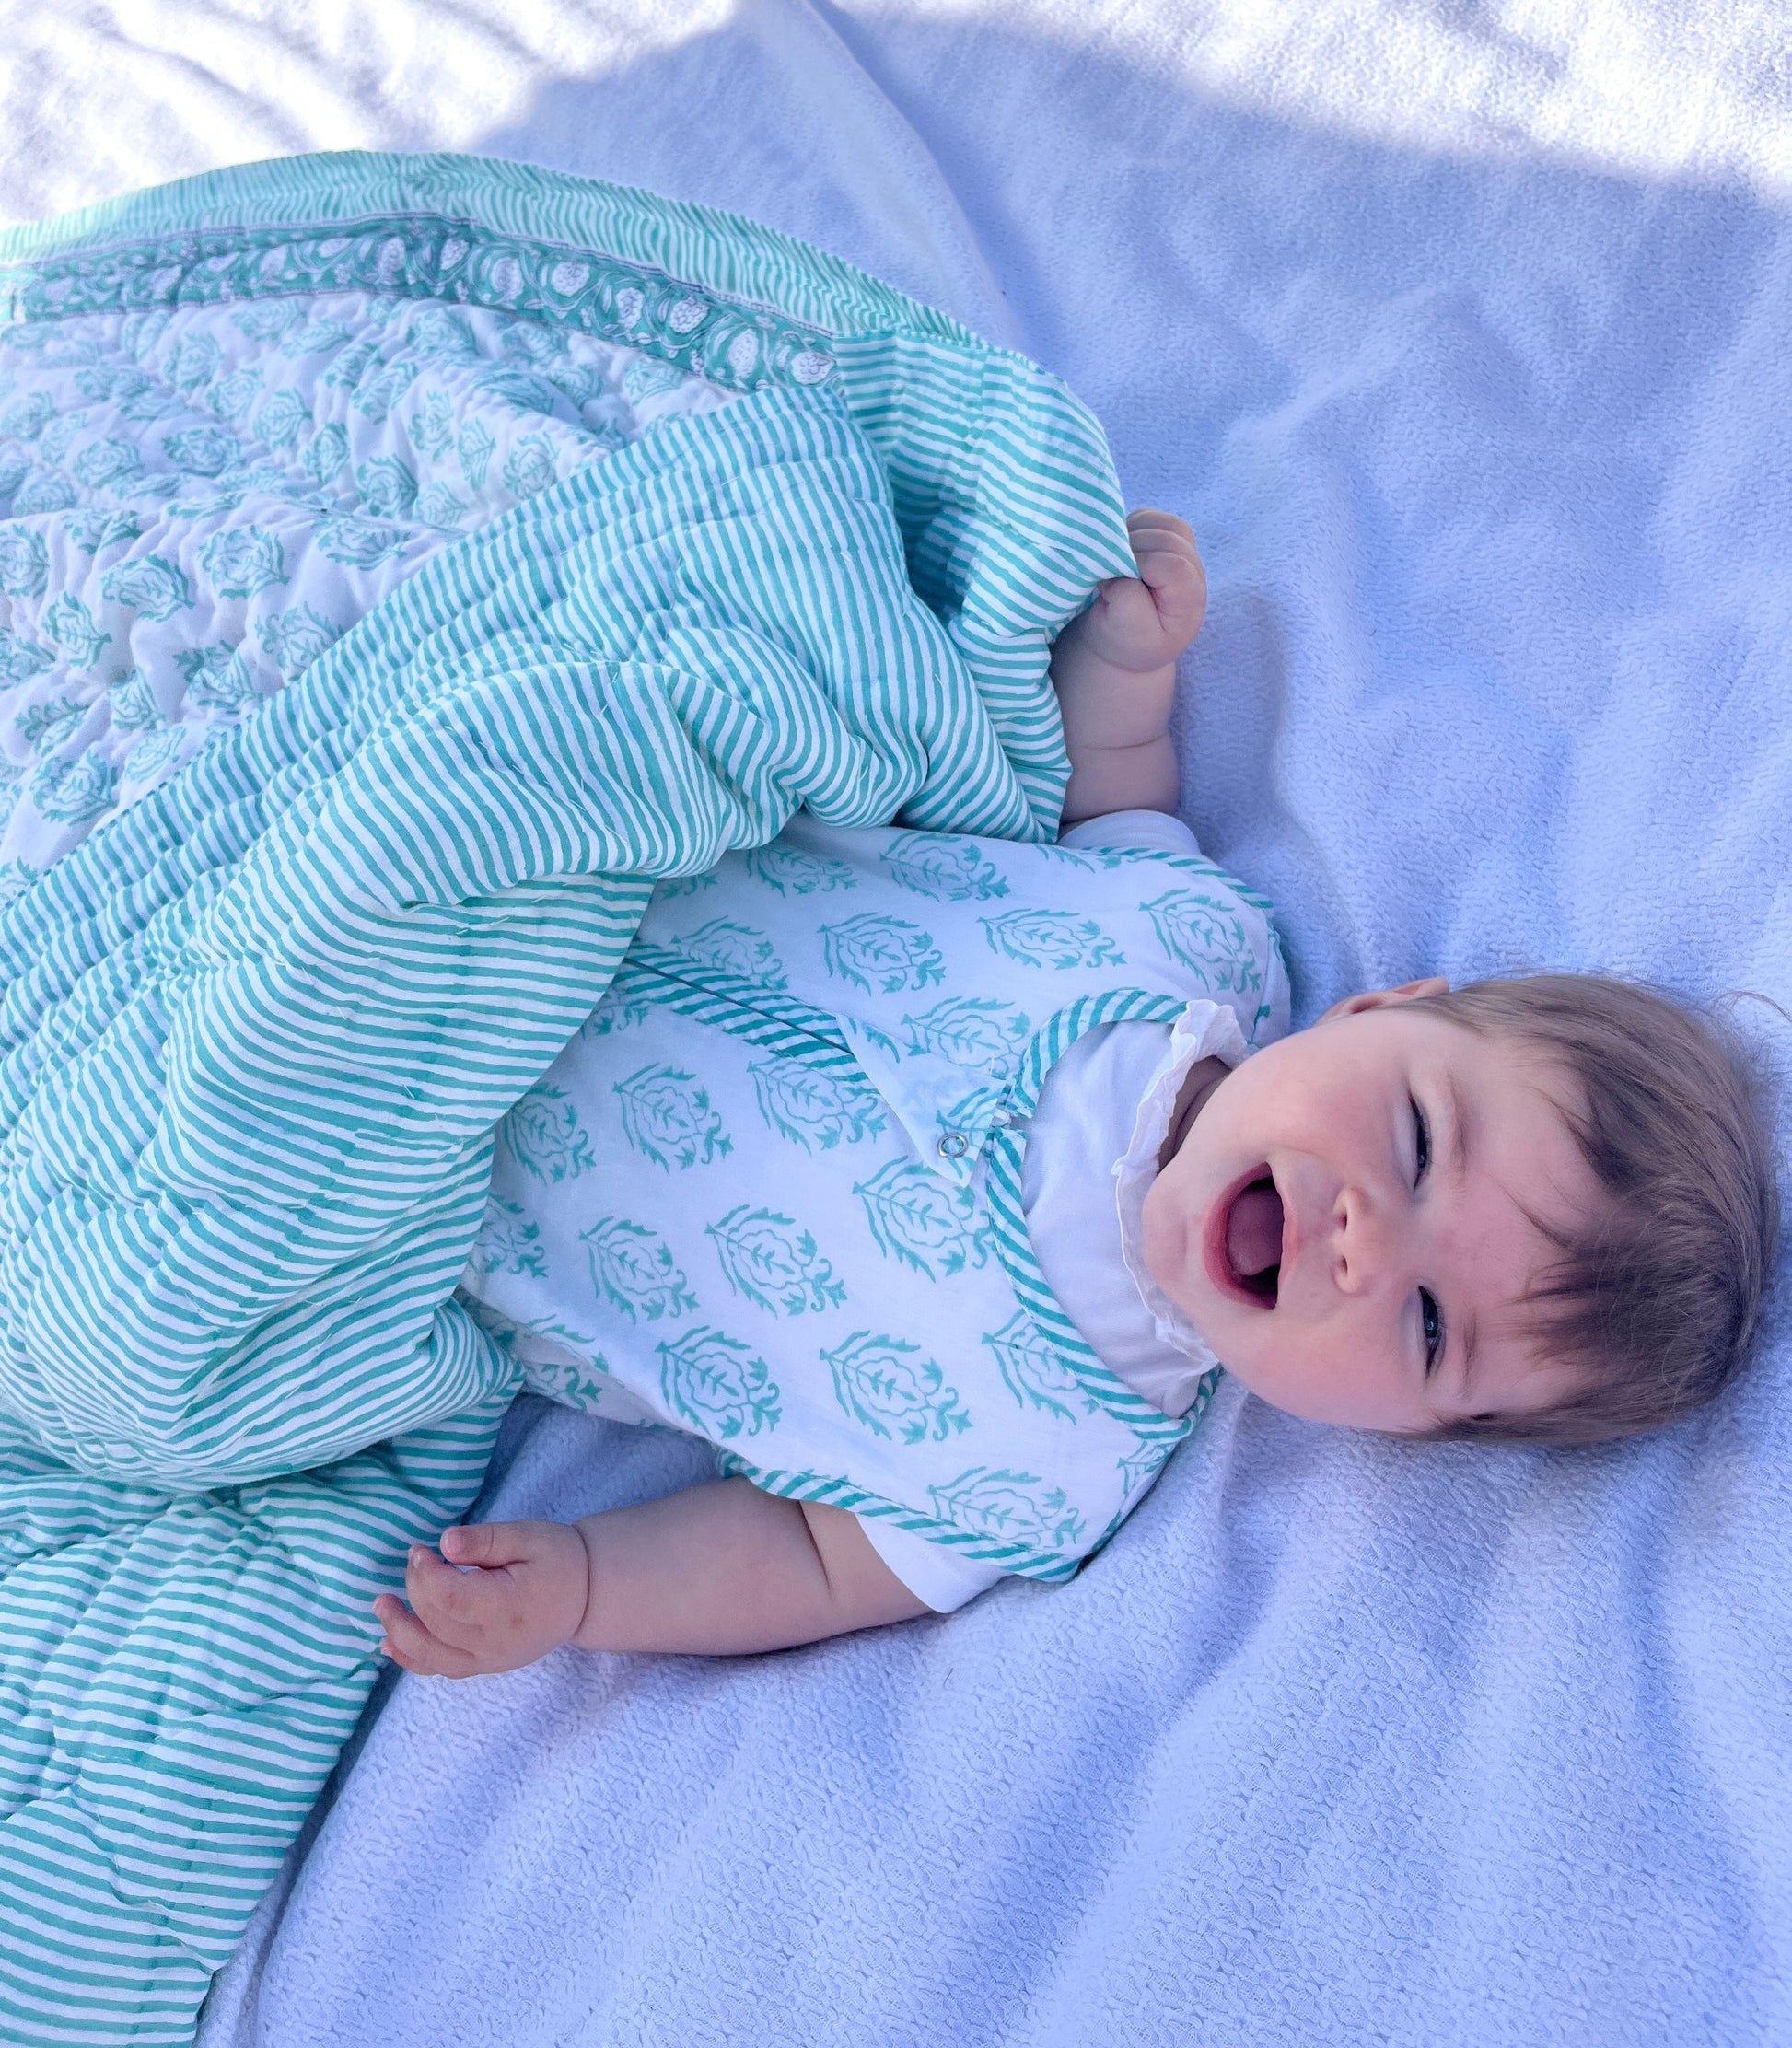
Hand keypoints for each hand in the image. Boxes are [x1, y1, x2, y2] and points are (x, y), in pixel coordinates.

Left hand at [372, 1519, 590, 1678]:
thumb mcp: (528, 1536)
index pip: (449, 1597)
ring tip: (381, 1606)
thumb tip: (444, 1542)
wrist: (585, 1596)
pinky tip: (389, 1646)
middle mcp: (495, 1642)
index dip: (424, 1573)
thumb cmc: (558, 1560)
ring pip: (432, 1654)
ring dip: (400, 1632)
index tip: (419, 1549)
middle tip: (413, 1558)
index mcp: (508, 1607)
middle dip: (414, 1589)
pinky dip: (412, 1660)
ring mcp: (489, 1660)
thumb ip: (486, 1540)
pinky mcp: (485, 1665)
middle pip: (437, 1621)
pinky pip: (442, 1669)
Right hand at [1068, 510, 1206, 673]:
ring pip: (1156, 522)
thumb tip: (1119, 566)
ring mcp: (1182, 549)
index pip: (1171, 565)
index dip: (1139, 567)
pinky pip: (1144, 517)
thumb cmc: (1129, 640)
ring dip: (1127, 538)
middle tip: (1111, 576)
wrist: (1127, 638)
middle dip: (1130, 552)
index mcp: (1189, 598)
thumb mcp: (1128, 634)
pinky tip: (1119, 554)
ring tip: (1115, 566)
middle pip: (1165, 539)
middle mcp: (1193, 569)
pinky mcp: (1164, 534)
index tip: (1117, 586)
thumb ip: (1128, 603)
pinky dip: (1125, 529)